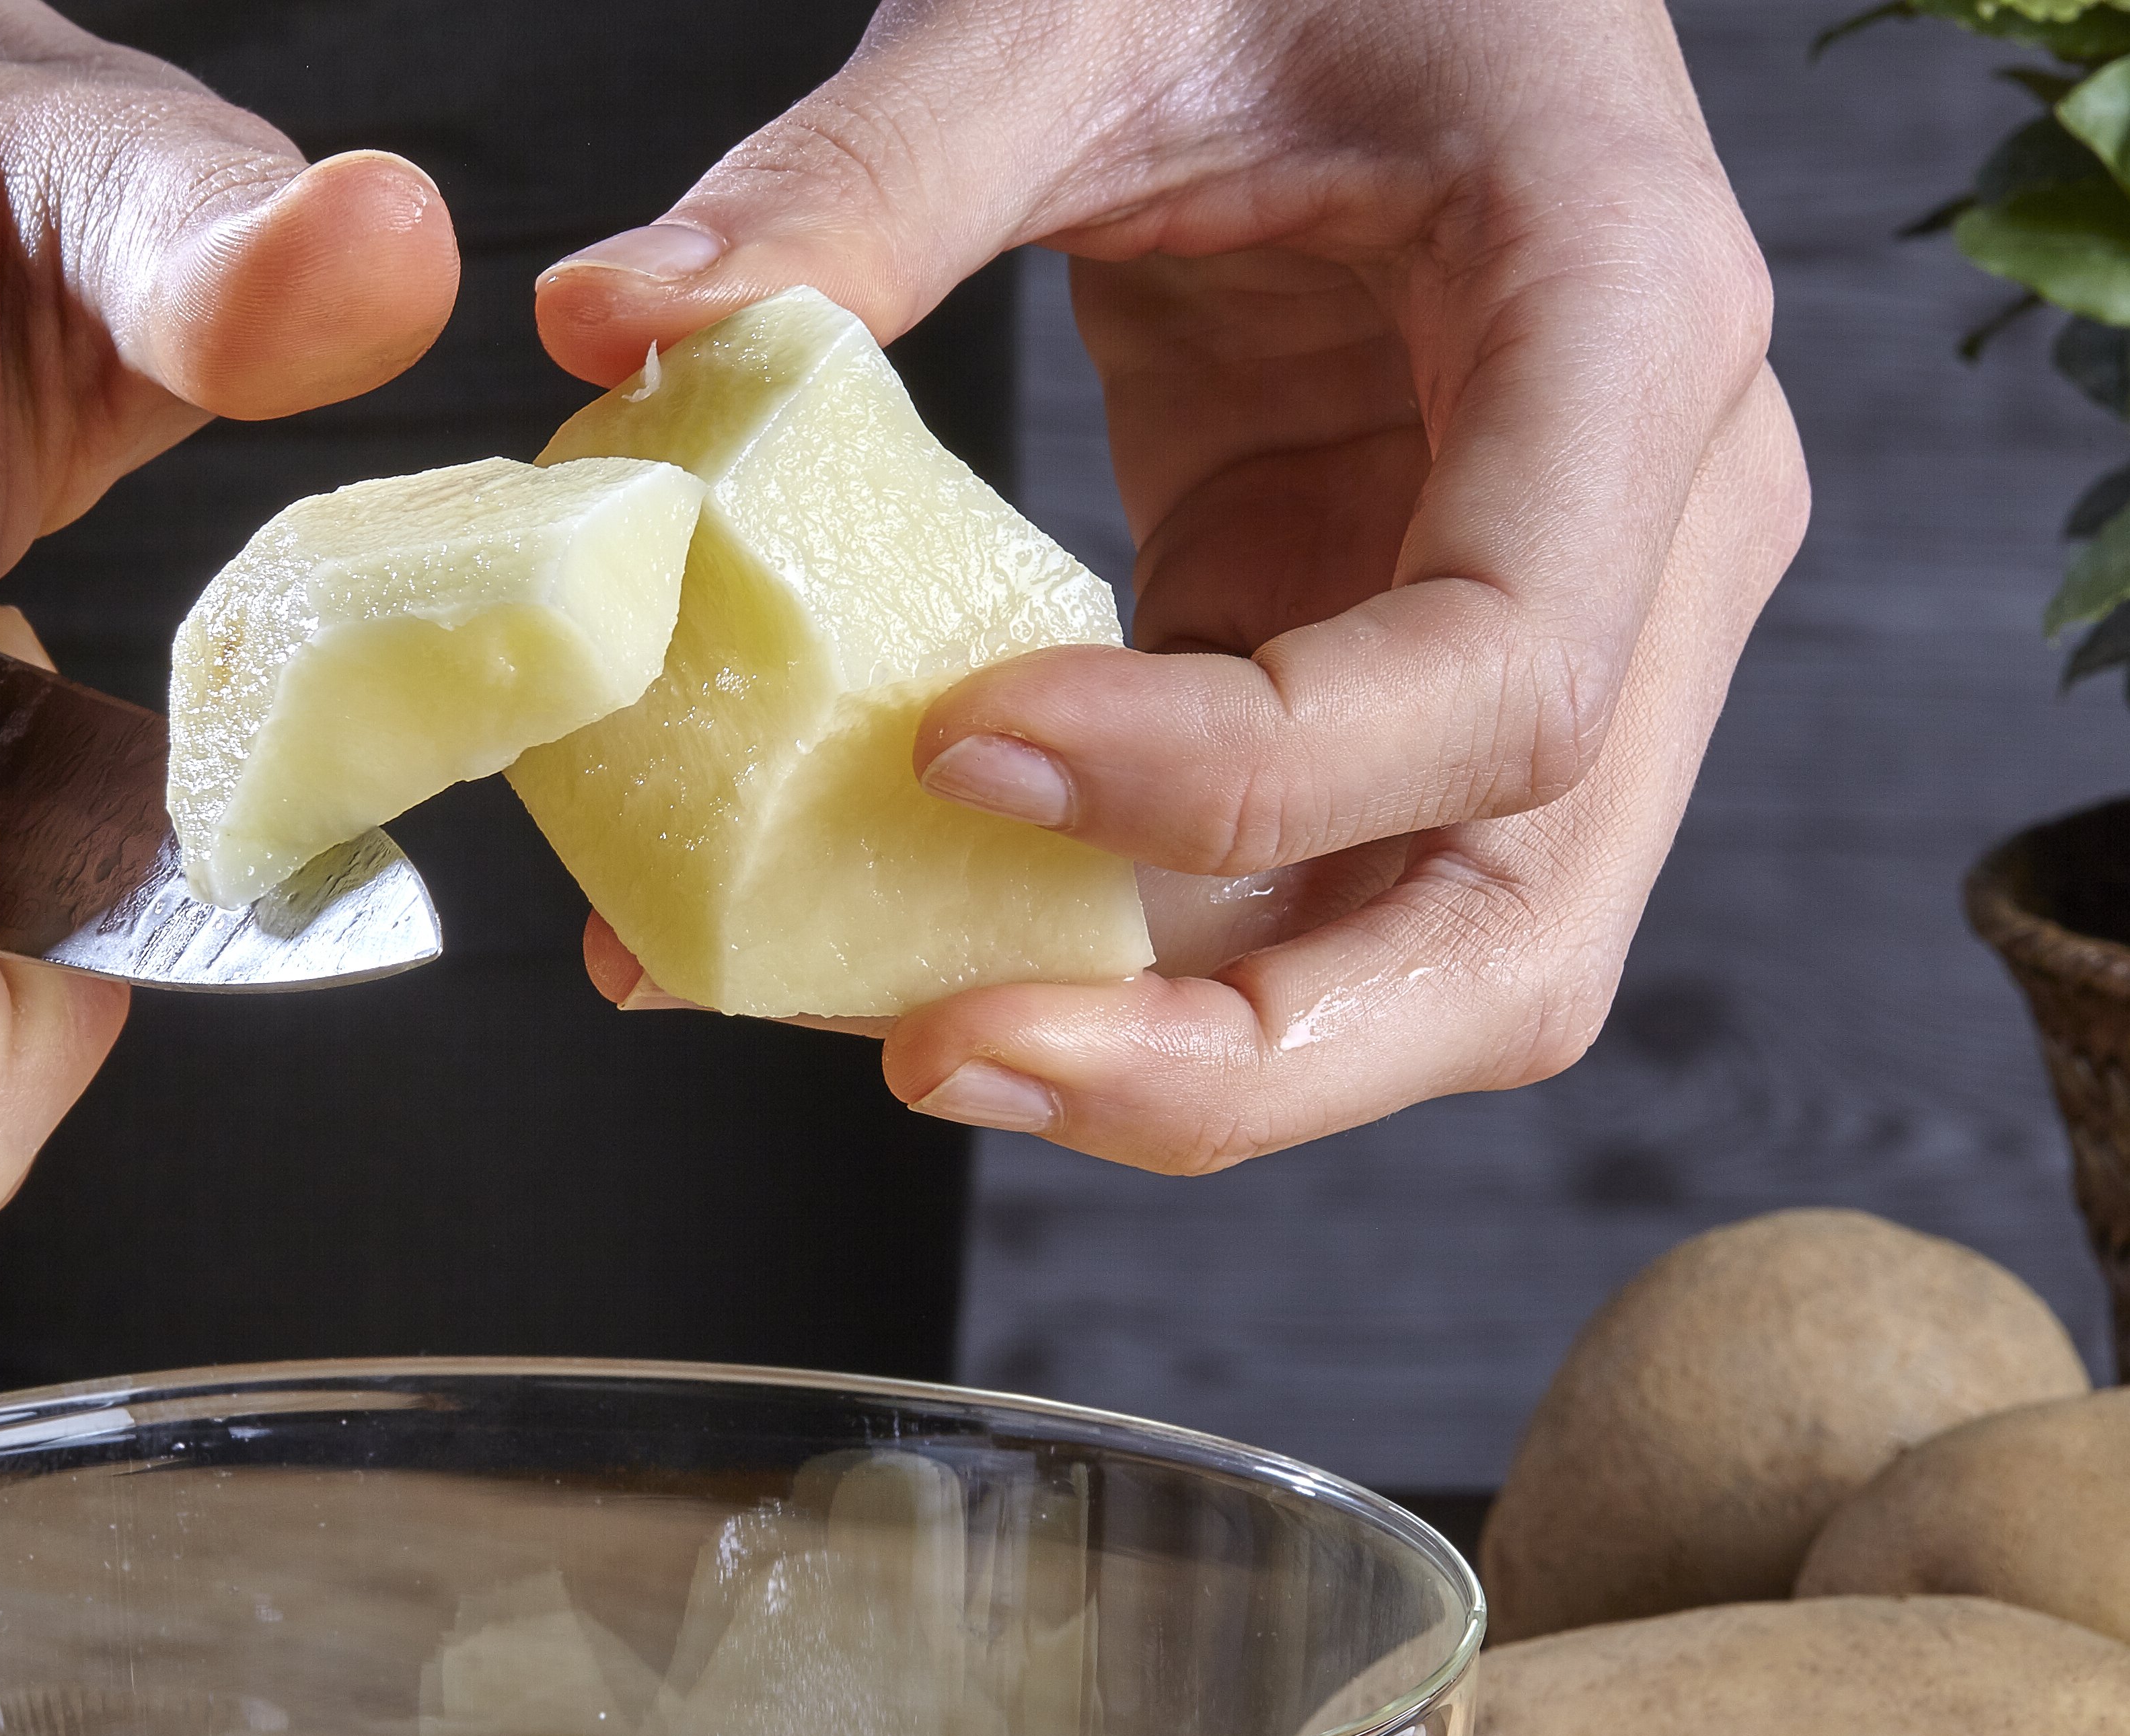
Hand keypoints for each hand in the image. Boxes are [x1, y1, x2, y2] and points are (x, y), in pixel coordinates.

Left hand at [540, 0, 1805, 1172]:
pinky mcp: (1364, 671)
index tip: (960, 740)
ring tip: (882, 1027)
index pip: (1506, 677)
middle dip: (1237, 1053)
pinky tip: (887, 926)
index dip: (1242, 770)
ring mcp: (1507, 632)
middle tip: (947, 1049)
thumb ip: (876, 166)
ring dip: (1145, 1041)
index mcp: (1631, 341)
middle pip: (1506, 934)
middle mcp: (1633, 538)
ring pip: (1392, 963)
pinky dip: (1091, 935)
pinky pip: (1260, 874)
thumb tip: (617, 323)